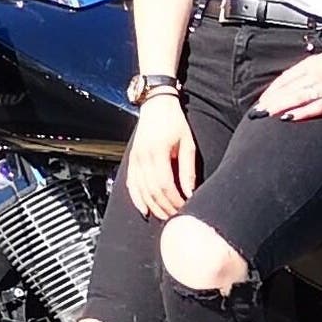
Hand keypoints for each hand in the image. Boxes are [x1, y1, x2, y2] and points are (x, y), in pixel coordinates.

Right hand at [125, 95, 198, 217]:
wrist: (156, 104)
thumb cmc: (174, 121)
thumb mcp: (187, 143)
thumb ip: (188, 170)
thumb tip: (190, 193)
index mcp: (157, 152)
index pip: (165, 185)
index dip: (175, 201)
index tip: (186, 209)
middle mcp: (142, 156)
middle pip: (152, 191)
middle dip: (165, 208)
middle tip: (178, 217)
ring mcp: (134, 158)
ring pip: (141, 191)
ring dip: (153, 207)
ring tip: (166, 216)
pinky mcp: (131, 159)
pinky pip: (131, 184)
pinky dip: (137, 199)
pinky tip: (144, 210)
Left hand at [254, 47, 321, 120]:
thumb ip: (308, 73)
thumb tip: (290, 84)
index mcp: (311, 64)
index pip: (285, 79)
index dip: (271, 91)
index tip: (260, 101)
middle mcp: (316, 74)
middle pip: (288, 89)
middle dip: (271, 101)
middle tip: (256, 112)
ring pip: (299, 97)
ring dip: (281, 106)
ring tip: (267, 114)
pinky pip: (318, 106)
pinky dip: (303, 112)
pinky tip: (291, 117)